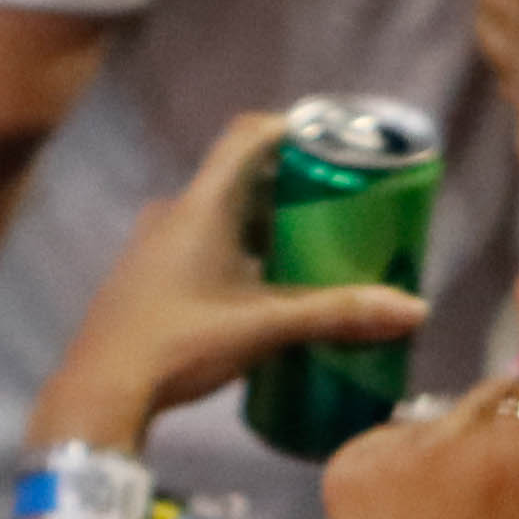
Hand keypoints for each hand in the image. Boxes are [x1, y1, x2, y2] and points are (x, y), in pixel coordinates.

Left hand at [28, 113, 432, 449]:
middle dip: (295, 188)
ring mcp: (157, 243)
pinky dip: (245, 250)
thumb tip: (417, 310)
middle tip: (344, 207)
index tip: (337, 142)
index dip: (293, 128)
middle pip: (242, 178)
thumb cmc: (181, 342)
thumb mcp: (267, 327)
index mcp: (201, 207)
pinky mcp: (151, 274)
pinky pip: (207, 242)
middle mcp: (175, 213)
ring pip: (224, 215)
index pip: (247, 138)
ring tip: (317, 249)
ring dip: (270, 224)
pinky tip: (270, 287)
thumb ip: (338, 314)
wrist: (101, 390)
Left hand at [324, 354, 518, 518]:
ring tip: (479, 496)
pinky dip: (422, 455)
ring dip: (474, 434)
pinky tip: (432, 505)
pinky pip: (401, 433)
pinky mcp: (348, 466)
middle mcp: (446, 436)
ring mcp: (387, 448)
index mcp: (517, 454)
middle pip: (503, 386)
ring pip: (452, 410)